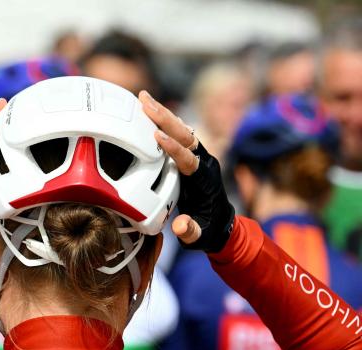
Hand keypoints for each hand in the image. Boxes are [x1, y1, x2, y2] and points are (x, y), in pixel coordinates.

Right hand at [138, 91, 234, 252]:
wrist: (221, 224)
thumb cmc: (208, 229)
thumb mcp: (200, 236)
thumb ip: (190, 231)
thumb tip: (180, 225)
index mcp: (204, 178)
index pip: (187, 158)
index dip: (172, 147)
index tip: (156, 134)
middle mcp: (203, 162)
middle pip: (184, 134)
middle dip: (164, 117)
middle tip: (144, 101)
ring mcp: (198, 156)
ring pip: (181, 130)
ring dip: (163, 113)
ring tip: (143, 98)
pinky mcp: (191, 155)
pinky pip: (178, 134)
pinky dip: (164, 120)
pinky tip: (149, 110)